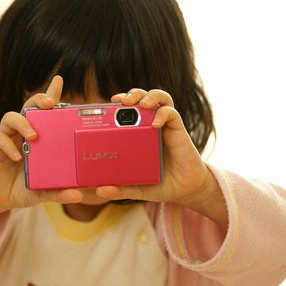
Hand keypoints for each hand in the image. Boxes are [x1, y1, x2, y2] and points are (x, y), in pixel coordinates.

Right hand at [0, 75, 84, 210]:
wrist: (0, 199)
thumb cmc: (25, 188)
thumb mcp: (43, 190)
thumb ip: (58, 190)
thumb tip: (78, 194)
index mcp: (38, 135)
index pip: (45, 111)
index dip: (51, 93)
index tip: (58, 80)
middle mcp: (22, 132)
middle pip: (28, 106)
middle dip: (38, 100)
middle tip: (49, 104)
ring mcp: (6, 137)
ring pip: (10, 117)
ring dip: (23, 123)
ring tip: (34, 136)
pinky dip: (8, 146)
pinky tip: (18, 156)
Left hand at [96, 88, 226, 227]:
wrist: (185, 190)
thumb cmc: (160, 184)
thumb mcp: (137, 188)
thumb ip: (121, 189)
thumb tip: (99, 191)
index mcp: (137, 135)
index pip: (126, 111)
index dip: (117, 105)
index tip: (105, 106)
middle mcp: (151, 126)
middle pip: (141, 98)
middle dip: (132, 94)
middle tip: (121, 101)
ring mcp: (165, 126)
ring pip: (159, 98)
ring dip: (149, 96)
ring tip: (141, 105)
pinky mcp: (178, 129)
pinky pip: (171, 113)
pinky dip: (163, 114)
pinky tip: (155, 124)